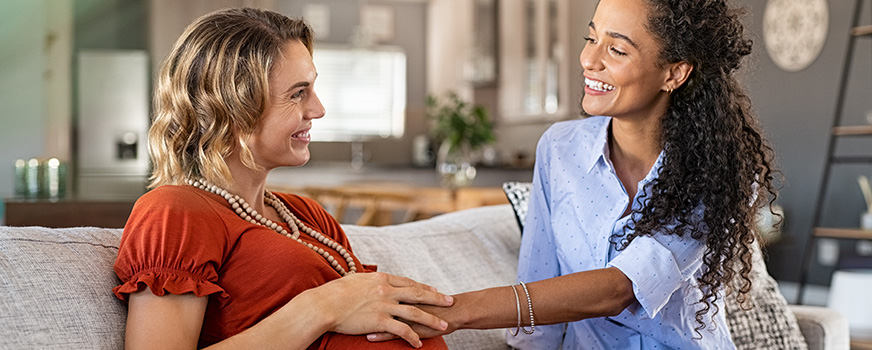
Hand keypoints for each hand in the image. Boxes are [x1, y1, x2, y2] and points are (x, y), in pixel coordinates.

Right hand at [300, 272, 453, 347]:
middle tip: (451, 301)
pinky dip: (412, 337)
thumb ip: (368, 279)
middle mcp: (386, 290)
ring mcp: (384, 305)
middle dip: (436, 298)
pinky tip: (418, 343)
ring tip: (444, 325)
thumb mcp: (355, 280)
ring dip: (432, 319)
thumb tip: (371, 277)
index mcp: (381, 279)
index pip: (408, 282)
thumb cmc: (334, 293)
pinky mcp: (380, 320)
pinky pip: (402, 330)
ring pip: (415, 312)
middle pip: (418, 293)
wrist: (325, 304)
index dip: (423, 287)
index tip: (434, 290)